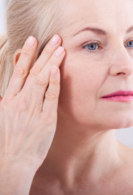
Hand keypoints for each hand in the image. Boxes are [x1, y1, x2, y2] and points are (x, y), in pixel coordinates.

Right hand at [0, 35, 64, 168]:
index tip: (32, 40)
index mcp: (9, 99)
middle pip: (33, 70)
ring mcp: (32, 108)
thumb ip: (10, 100)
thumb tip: (14, 87)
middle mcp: (20, 100)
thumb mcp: (4, 117)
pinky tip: (56, 69)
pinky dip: (53, 82)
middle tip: (53, 37)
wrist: (11, 164)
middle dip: (43, 52)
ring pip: (42, 79)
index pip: (19, 71)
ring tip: (60, 46)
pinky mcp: (45, 118)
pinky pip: (50, 96)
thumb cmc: (8, 142)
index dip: (26, 54)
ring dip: (51, 61)